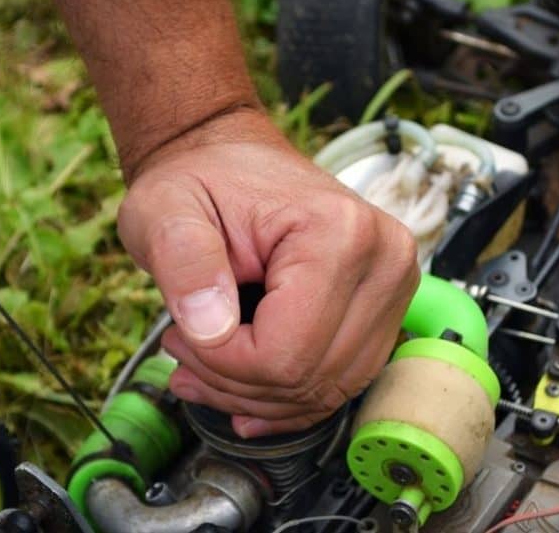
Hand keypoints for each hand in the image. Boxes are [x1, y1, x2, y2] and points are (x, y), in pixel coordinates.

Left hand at [118, 109, 419, 437]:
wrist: (230, 162)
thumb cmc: (199, 183)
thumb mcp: (165, 210)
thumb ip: (183, 262)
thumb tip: (209, 329)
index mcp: (339, 231)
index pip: (285, 353)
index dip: (221, 365)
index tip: (180, 336)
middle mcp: (384, 261)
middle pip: (310, 379)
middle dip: (233, 384)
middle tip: (183, 348)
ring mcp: (392, 289)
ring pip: (327, 392)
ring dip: (256, 397)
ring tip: (203, 362)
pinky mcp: (383, 311)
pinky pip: (339, 384)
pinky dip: (285, 398)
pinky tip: (239, 387)